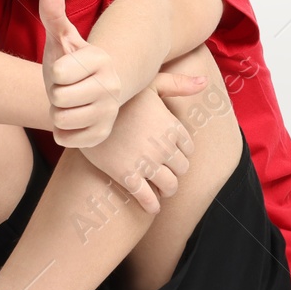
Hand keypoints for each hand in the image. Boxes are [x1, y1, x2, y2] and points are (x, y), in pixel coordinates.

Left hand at [39, 0, 124, 147]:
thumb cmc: (69, 60)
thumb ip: (54, 13)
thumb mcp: (60, 37)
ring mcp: (109, 112)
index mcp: (101, 60)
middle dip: (55, 94)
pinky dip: (62, 131)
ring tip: (69, 102)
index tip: (66, 69)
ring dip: (58, 112)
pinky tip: (72, 118)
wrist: (86, 89)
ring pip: (61, 119)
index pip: (59, 73)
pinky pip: (65, 138)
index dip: (55, 72)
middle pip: (59, 98)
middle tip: (66, 87)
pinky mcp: (101, 134)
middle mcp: (111, 86)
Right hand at [77, 85, 197, 214]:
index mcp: (171, 126)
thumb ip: (177, 84)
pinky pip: (147, 198)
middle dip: (176, 172)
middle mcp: (163, 146)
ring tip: (161, 190)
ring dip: (167, 190)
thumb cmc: (121, 97)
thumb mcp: (150, 84)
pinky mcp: (126, 175)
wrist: (87, 110)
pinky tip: (152, 207)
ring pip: (169, 185)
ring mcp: (146, 162)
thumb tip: (203, 81)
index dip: (181, 154)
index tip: (172, 156)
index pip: (188, 149)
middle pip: (181, 169)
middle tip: (166, 173)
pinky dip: (152, 205)